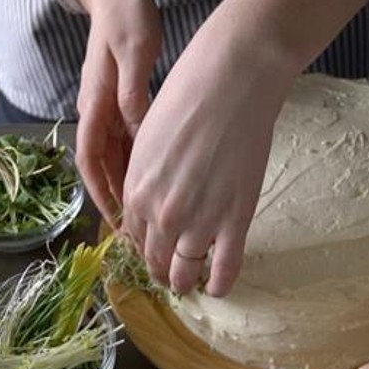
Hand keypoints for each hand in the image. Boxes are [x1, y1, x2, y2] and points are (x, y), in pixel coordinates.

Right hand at [67, 0, 162, 226]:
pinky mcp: (121, 98)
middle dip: (116, 199)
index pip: (91, 158)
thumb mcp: (133, 49)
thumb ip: (134, 89)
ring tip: (147, 214)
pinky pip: (127, 139)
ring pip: (116, 155)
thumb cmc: (125, 14)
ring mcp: (107, 105)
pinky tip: (156, 178)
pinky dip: (138, 163)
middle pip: (103, 165)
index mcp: (95, 102)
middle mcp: (97, 109)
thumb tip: (136, 124)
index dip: (101, 192)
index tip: (115, 220)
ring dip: (128, 185)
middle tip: (136, 231)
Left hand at [119, 31, 288, 295]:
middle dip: (160, 270)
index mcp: (134, 191)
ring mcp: (199, 222)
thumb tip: (153, 194)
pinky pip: (225, 268)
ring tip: (190, 282)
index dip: (142, 246)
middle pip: (155, 260)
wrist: (232, 80)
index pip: (133, 236)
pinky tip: (217, 288)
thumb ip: (147, 173)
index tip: (152, 249)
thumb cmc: (188, 94)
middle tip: (169, 273)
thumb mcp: (148, 136)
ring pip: (185, 271)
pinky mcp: (235, 221)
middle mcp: (161, 214)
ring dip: (185, 281)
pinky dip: (219, 284)